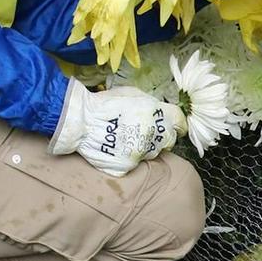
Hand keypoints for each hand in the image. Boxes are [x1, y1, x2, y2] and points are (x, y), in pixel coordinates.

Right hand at [48, 82, 176, 177]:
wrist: (81, 121)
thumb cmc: (106, 103)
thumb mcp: (133, 93)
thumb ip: (153, 105)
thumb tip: (164, 113)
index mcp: (155, 114)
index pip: (180, 122)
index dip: (178, 124)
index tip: (176, 126)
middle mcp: (151, 136)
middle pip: (169, 140)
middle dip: (162, 136)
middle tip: (145, 131)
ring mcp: (140, 154)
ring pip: (153, 153)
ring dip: (146, 146)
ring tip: (128, 137)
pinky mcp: (128, 167)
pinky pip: (135, 163)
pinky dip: (129, 157)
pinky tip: (118, 148)